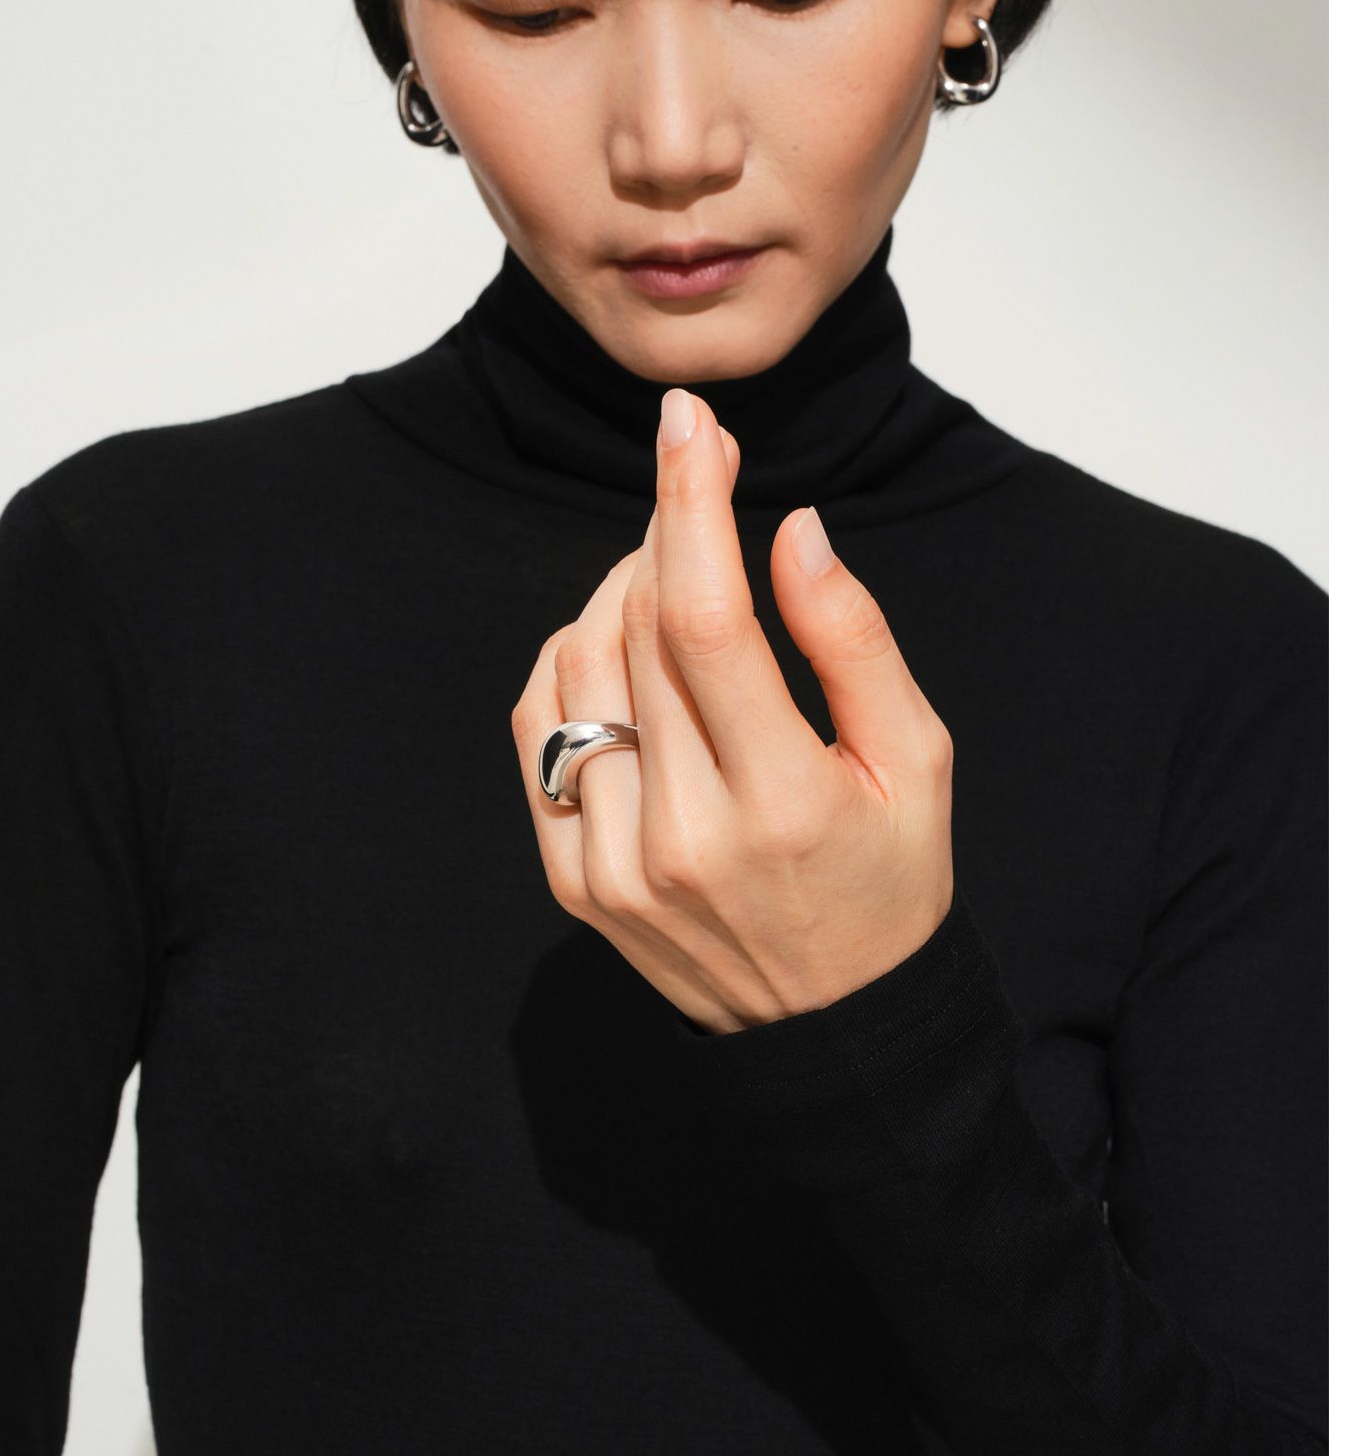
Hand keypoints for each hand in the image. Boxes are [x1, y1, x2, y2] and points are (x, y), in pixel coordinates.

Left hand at [510, 387, 954, 1035]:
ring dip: (616, 594)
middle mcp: (686, 835)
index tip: (687, 424)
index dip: (688, 502)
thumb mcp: (916, 761)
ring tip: (668, 586)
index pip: (706, 618)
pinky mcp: (574, 883)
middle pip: (634, 629)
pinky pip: (539, 733)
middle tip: (694, 495)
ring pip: (576, 669)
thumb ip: (854, 641)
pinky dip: (569, 666)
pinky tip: (619, 654)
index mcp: (786, 801)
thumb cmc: (890, 884)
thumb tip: (794, 530)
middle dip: (661, 533)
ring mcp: (616, 865)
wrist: (830, 1031)